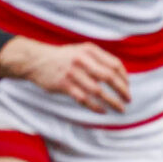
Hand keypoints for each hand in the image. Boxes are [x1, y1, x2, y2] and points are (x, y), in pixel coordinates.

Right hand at [1, 37, 131, 113]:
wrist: (34, 60)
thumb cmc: (62, 58)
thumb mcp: (80, 51)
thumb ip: (98, 60)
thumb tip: (120, 78)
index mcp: (89, 51)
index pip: (115, 65)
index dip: (124, 78)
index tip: (127, 87)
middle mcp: (81, 60)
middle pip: (109, 77)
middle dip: (122, 90)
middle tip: (128, 100)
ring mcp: (72, 73)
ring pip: (98, 91)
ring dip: (112, 102)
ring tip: (120, 109)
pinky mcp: (63, 84)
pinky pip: (83, 98)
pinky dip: (95, 106)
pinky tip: (102, 111)